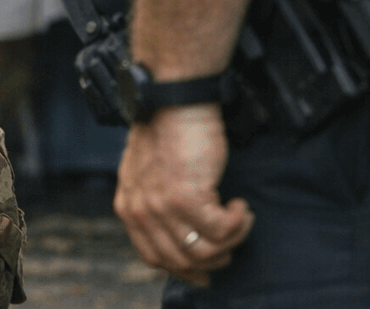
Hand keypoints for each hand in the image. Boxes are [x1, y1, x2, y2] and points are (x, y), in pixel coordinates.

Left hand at [113, 104, 254, 285]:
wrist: (173, 101)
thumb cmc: (167, 132)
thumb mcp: (148, 174)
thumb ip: (154, 203)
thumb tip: (178, 236)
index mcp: (128, 207)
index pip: (155, 258)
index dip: (186, 268)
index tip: (207, 268)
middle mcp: (141, 211)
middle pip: (182, 261)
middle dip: (215, 258)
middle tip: (232, 239)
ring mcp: (162, 206)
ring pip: (206, 251)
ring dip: (232, 240)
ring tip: (238, 217)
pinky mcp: (187, 197)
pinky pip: (222, 232)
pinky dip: (239, 223)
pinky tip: (241, 206)